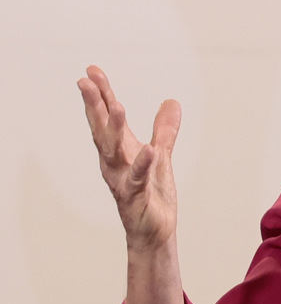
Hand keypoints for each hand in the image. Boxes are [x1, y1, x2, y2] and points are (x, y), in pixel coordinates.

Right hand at [78, 65, 181, 251]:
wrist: (154, 232)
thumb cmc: (152, 195)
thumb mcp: (161, 156)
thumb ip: (164, 130)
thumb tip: (171, 102)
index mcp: (121, 151)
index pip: (108, 118)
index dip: (101, 95)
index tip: (91, 71)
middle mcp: (115, 163)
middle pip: (102, 129)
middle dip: (95, 105)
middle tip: (85, 82)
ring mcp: (123, 179)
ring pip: (114, 151)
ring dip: (115, 129)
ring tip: (117, 105)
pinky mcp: (136, 197)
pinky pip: (139, 179)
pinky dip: (143, 165)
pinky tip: (150, 150)